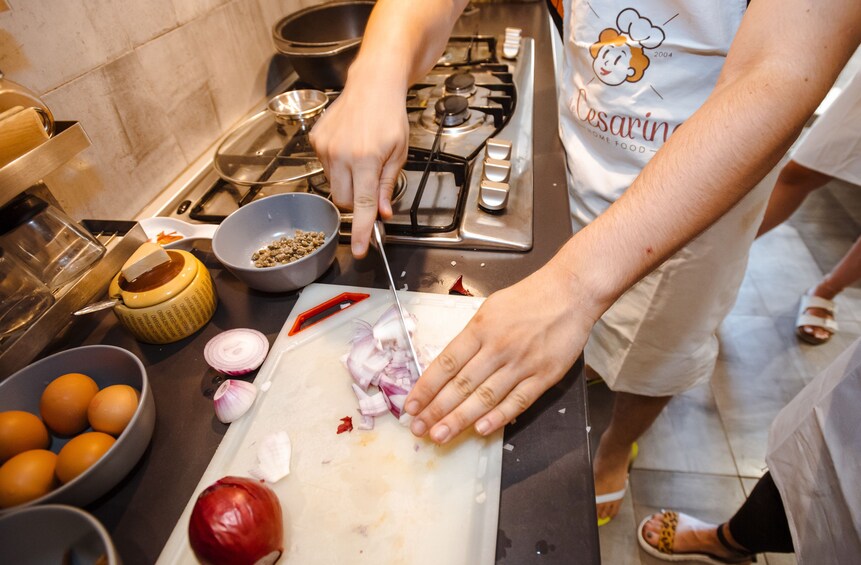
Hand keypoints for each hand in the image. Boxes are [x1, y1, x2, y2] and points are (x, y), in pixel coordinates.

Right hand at [310, 79, 409, 257]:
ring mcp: (325, 147)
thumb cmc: (390, 116)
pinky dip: (338, 166)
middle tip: (371, 182)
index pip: (363, 205)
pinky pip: (325, 168)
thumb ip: (388, 185)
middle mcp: (342, 154)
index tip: (360, 250)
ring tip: (361, 158)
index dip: (362, 230)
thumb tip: (383, 213)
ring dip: (348, 182)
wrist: (372, 84)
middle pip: (345, 201)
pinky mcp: (316, 141)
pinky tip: (349, 148)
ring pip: (334, 186)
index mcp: (366, 159)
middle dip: (358, 200)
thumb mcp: (399, 153)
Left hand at [404, 261, 596, 442]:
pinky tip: (480, 430)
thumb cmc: (528, 299)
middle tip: (419, 429)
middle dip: (436, 410)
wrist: (570, 293)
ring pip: (485, 397)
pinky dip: (498, 417)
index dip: (426, 387)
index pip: (446, 363)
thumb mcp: (489, 310)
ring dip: (460, 419)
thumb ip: (471, 338)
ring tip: (440, 435)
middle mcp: (498, 348)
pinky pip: (518, 401)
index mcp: (480, 329)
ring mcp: (522, 364)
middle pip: (461, 385)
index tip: (411, 405)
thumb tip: (449, 367)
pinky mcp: (545, 376)